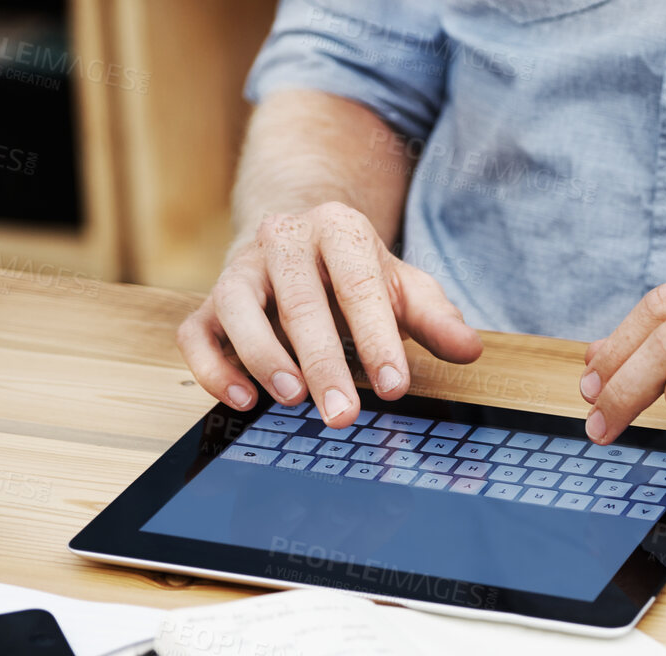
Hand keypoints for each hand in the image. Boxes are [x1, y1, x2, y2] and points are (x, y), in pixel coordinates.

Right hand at [176, 201, 483, 427]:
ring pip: (236, 306)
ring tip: (292, 398)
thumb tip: (468, 350)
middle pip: (299, 301)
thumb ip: (435, 318)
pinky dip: (212, 367)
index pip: (359, 285)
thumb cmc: (357, 274)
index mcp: (339, 230)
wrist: (300, 240)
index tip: (396, 386)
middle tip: (343, 415)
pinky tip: (243, 399)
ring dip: (261, 356)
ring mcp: (239, 269)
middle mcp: (283, 240)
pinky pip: (196, 333)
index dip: (377, 338)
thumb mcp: (404, 287)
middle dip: (323, 363)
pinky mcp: (208, 303)